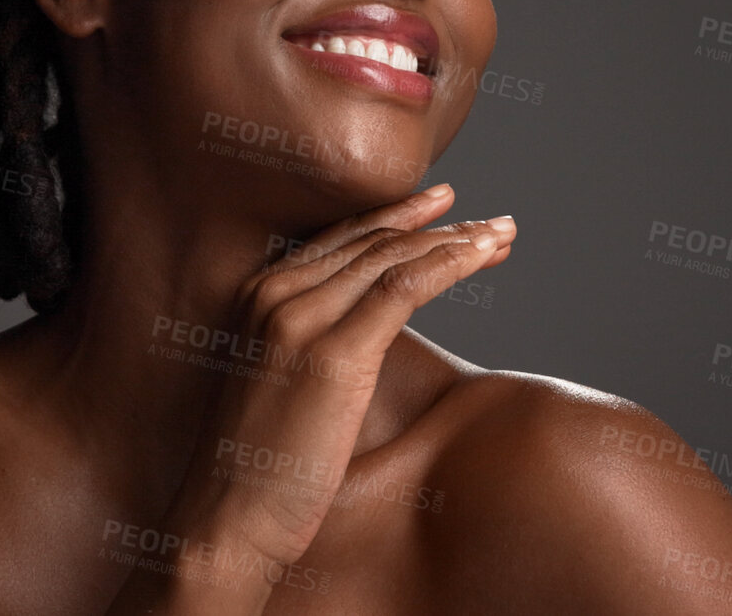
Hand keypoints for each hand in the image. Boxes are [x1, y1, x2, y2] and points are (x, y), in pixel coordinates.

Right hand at [156, 184, 513, 594]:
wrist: (227, 518)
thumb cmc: (259, 466)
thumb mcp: (282, 382)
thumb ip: (314, 343)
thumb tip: (369, 335)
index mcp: (259, 294)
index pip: (343, 239)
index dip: (400, 221)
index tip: (447, 213)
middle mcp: (276, 292)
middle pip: (374, 241)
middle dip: (440, 227)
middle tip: (496, 225)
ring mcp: (302, 316)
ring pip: (394, 257)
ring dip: (458, 241)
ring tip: (503, 236)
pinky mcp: (336, 351)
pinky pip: (405, 287)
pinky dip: (450, 264)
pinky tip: (482, 257)